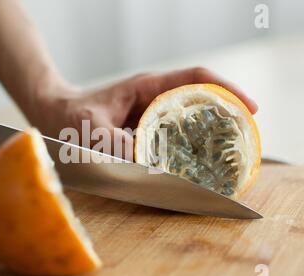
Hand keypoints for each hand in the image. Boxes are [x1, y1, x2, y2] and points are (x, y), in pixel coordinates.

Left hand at [31, 67, 257, 157]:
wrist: (54, 116)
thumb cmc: (69, 115)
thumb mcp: (90, 128)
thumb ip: (115, 145)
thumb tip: (148, 166)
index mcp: (147, 88)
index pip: (196, 79)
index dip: (227, 90)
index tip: (249, 108)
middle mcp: (153, 101)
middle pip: (200, 101)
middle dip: (226, 116)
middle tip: (246, 138)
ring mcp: (150, 118)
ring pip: (188, 122)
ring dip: (209, 137)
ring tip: (229, 157)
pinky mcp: (145, 134)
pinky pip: (173, 140)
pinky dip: (188, 152)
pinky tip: (196, 168)